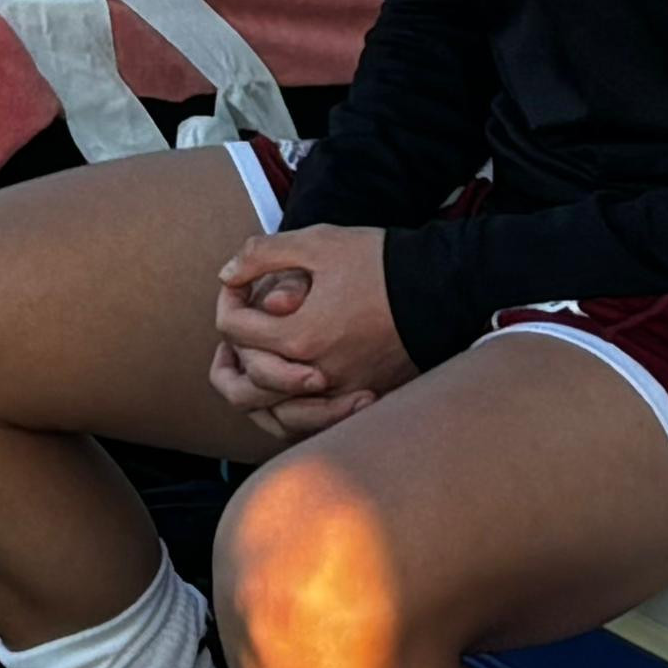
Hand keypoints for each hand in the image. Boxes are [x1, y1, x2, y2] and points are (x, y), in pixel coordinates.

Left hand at [206, 225, 409, 443]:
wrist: (439, 288)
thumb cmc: (379, 262)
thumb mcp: (316, 242)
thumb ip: (263, 255)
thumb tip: (227, 274)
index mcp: (299, 336)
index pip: (234, 330)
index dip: (228, 300)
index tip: (238, 283)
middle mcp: (316, 376)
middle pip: (245, 380)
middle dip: (232, 349)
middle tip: (238, 323)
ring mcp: (340, 395)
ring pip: (275, 414)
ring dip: (255, 388)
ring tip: (250, 360)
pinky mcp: (361, 401)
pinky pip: (310, 424)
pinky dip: (289, 410)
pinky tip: (284, 384)